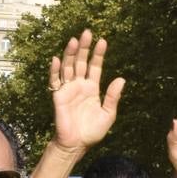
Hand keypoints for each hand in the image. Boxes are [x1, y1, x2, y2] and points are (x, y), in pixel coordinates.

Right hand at [49, 30, 124, 152]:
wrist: (76, 144)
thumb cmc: (92, 131)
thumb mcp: (108, 114)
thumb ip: (113, 97)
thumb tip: (121, 79)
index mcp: (92, 88)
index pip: (95, 67)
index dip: (98, 54)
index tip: (103, 41)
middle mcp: (79, 85)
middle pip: (81, 62)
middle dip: (84, 48)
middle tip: (87, 33)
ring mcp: (68, 89)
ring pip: (69, 67)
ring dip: (71, 54)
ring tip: (74, 41)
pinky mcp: (58, 96)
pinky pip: (55, 81)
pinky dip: (55, 70)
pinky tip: (57, 59)